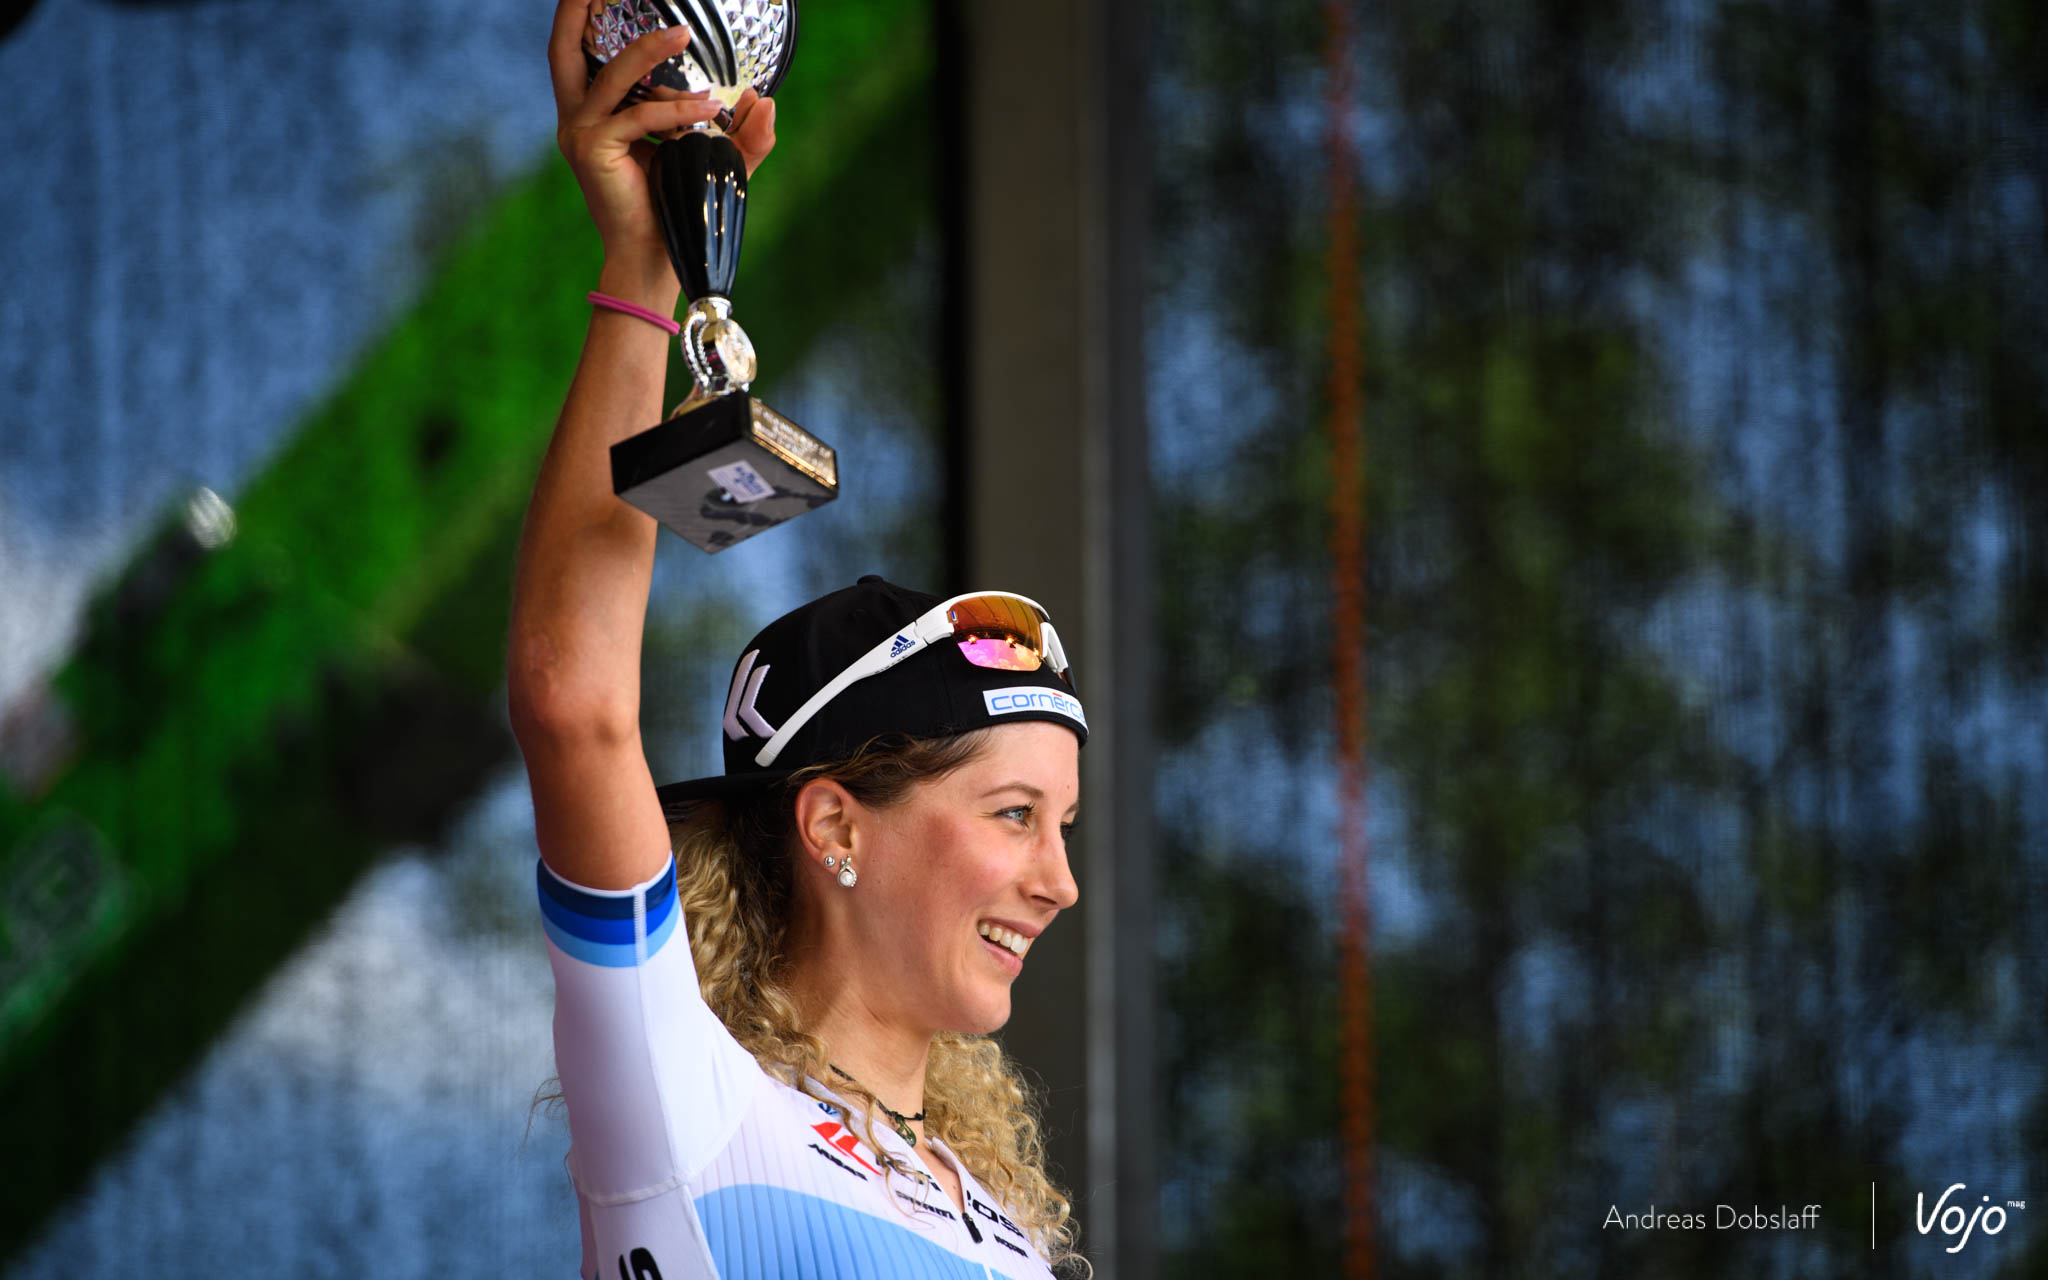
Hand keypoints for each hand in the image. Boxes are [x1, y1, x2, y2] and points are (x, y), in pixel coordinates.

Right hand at [548, 1, 779, 295]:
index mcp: (594, 117)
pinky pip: (640, 115)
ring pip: (617, 76)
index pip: (581, 57)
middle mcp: (577, 120)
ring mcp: (579, 134)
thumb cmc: (675, 213)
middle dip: (577, 9)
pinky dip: (677, 109)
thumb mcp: (711, 163)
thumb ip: (741, 134)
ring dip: (651, 50)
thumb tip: (766, 100)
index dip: (585, 20)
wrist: (654, 261)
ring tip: (684, 34)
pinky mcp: (593, 149)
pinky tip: (709, 109)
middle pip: (566, 49)